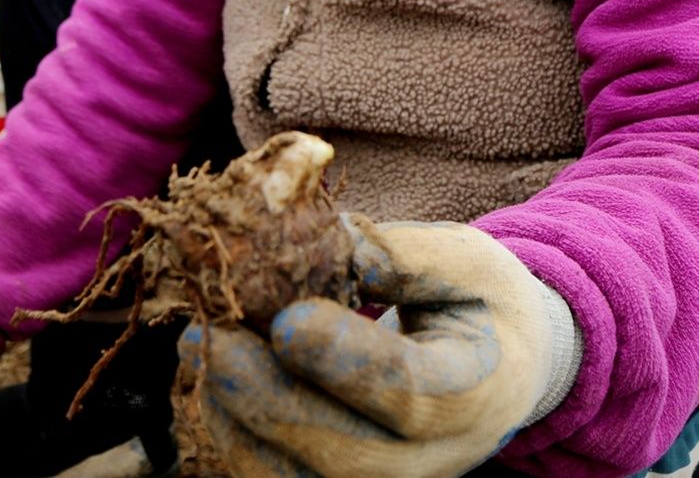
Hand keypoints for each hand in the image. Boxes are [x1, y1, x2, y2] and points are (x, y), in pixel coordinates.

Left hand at [180, 217, 580, 477]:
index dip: (343, 358)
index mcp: (473, 394)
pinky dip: (231, 438)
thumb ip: (405, 254)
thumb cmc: (479, 305)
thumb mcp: (467, 261)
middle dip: (262, 395)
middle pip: (338, 451)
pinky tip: (207, 381)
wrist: (500, 373)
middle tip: (206, 337)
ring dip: (233, 418)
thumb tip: (334, 242)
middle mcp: (430, 461)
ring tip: (199, 351)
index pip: (406, 391)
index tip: (288, 318)